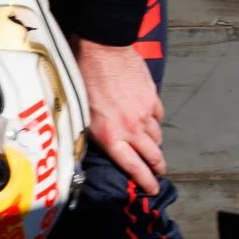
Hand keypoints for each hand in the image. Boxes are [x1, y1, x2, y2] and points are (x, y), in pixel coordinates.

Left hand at [77, 38, 165, 195]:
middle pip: (152, 155)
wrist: (102, 49)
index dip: (146, 182)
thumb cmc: (82, 79)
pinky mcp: (152, 97)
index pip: (134, 167)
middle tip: (158, 171)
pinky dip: (153, 119)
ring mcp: (144, 112)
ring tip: (151, 145)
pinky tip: (147, 116)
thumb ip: (94, 132)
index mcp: (111, 136)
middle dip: (157, 167)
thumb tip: (101, 145)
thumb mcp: (80, 113)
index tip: (153, 189)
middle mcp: (131, 128)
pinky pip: (157, 115)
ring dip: (154, 143)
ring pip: (156, 136)